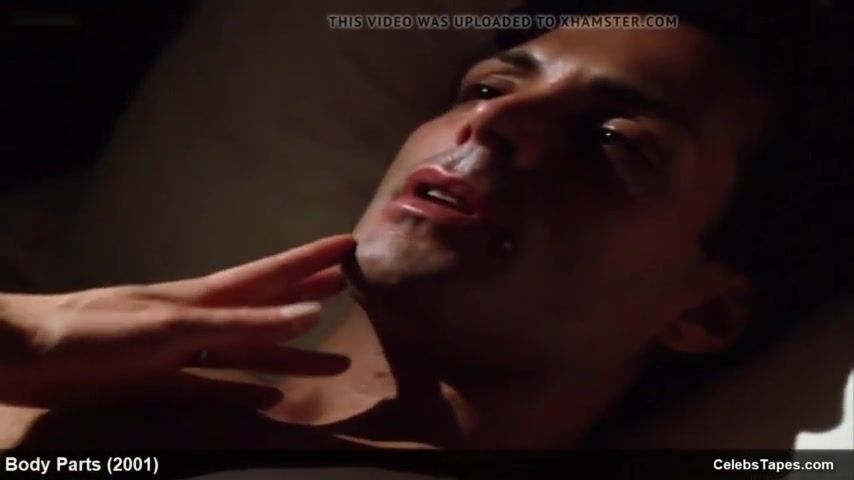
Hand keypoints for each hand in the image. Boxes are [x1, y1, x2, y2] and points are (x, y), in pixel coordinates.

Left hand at [0, 234, 354, 407]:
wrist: (27, 355)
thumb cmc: (96, 331)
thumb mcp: (175, 326)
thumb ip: (241, 324)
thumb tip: (307, 313)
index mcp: (206, 297)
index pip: (273, 272)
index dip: (311, 259)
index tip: (348, 243)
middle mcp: (203, 320)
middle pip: (270, 307)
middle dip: (309, 296)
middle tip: (349, 288)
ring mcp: (186, 352)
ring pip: (253, 352)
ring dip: (292, 354)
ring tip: (334, 361)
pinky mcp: (164, 383)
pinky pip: (220, 387)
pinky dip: (249, 390)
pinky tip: (271, 396)